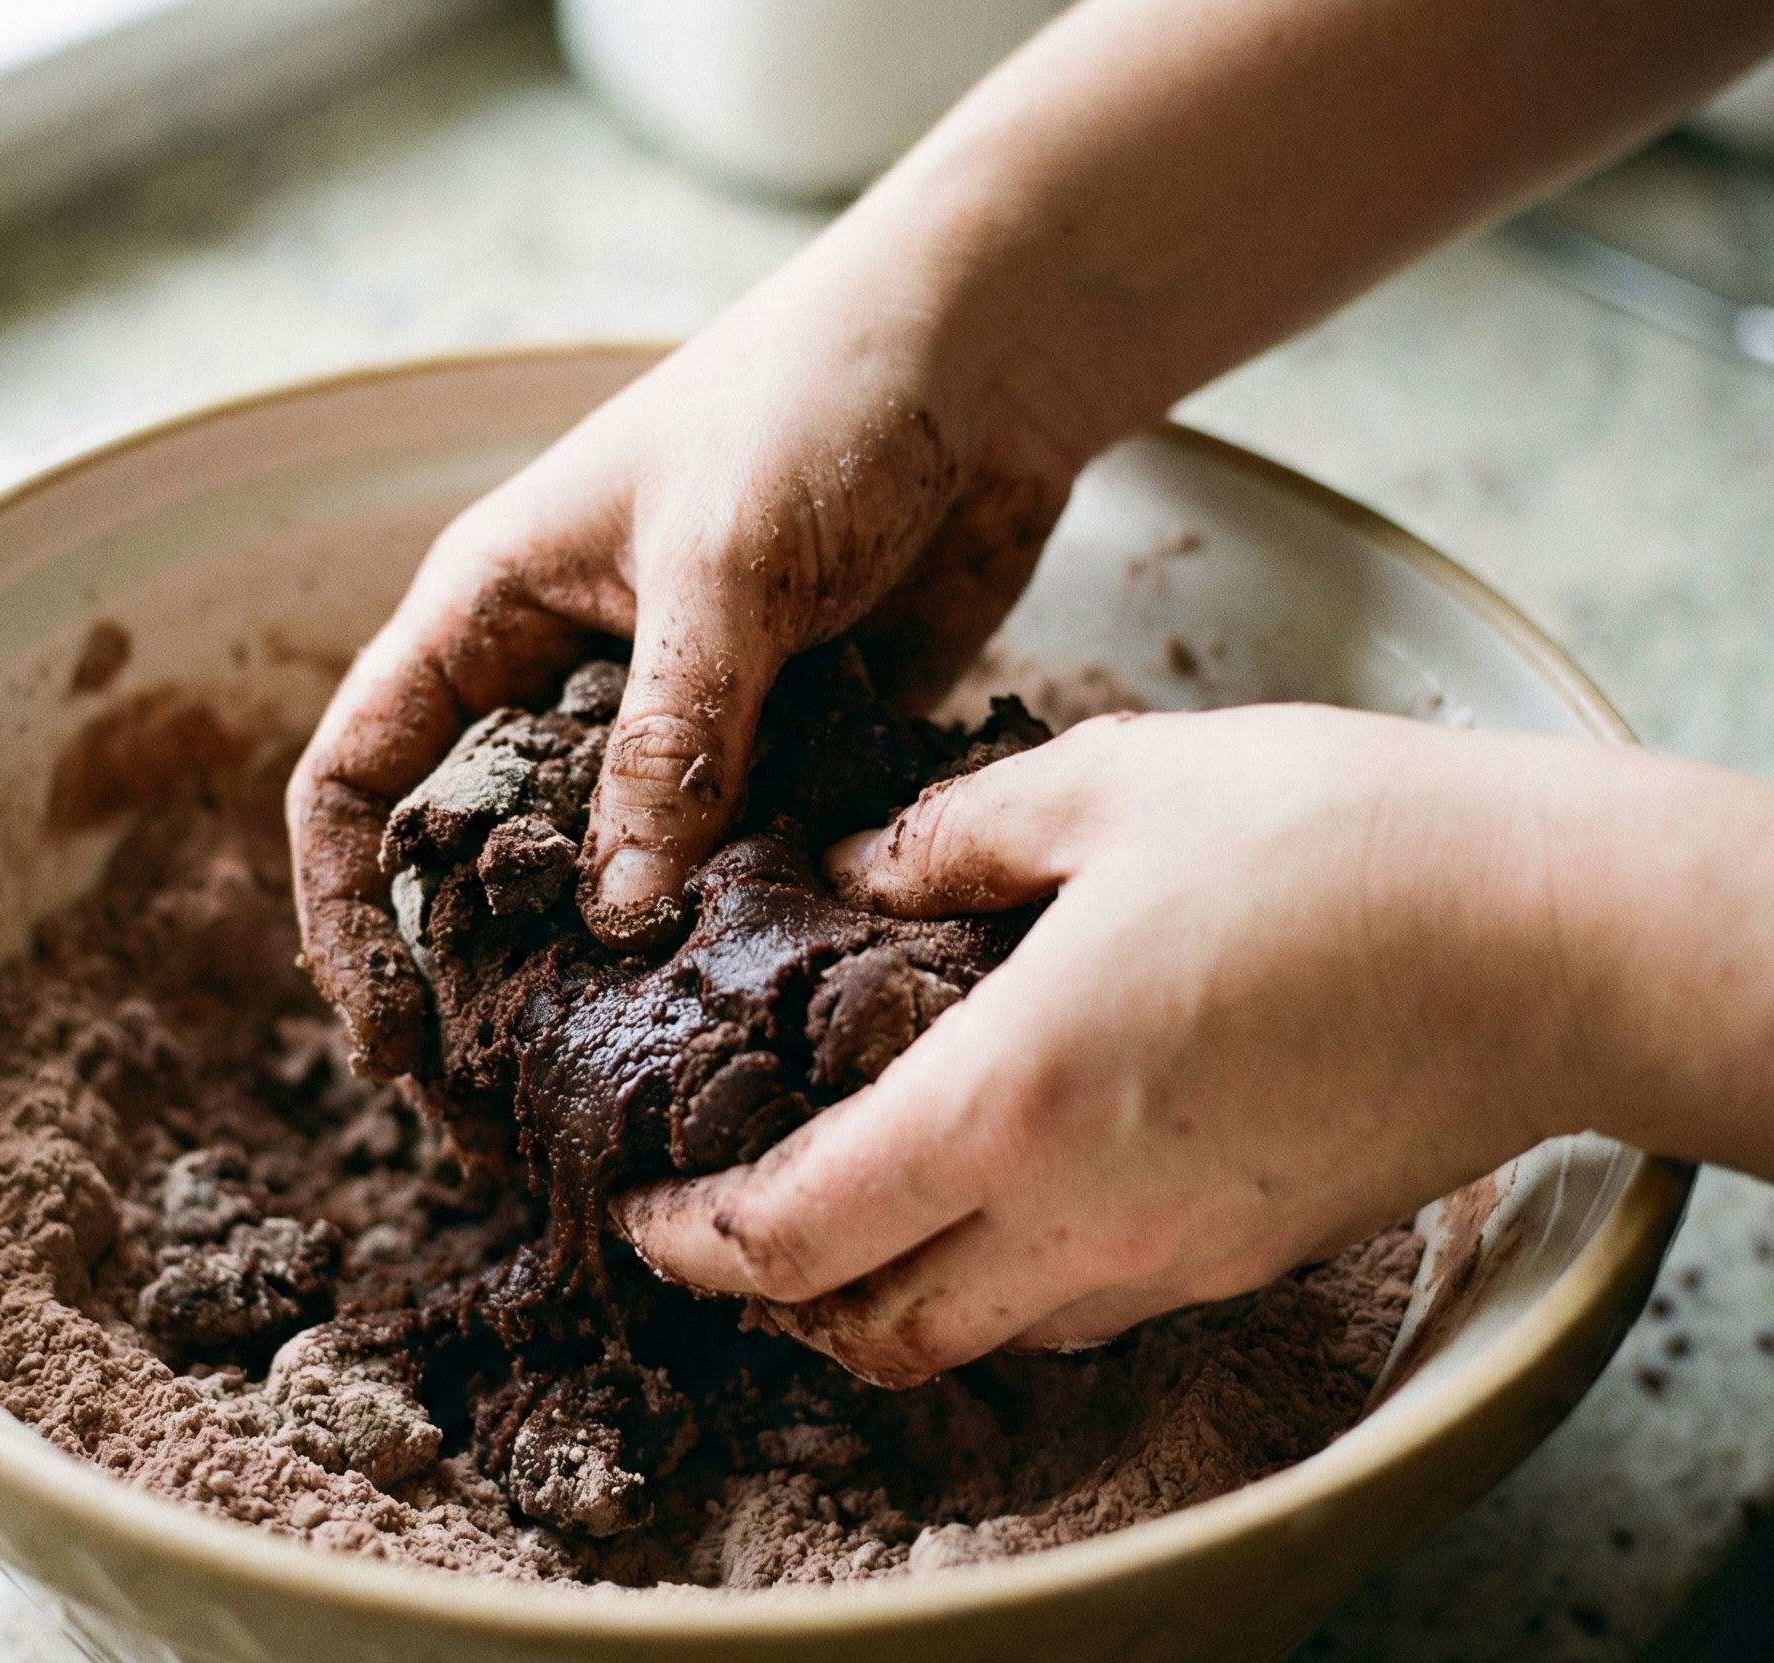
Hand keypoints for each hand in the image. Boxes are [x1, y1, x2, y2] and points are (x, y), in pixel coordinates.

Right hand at [285, 223, 1077, 1076]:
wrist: (991, 353)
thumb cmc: (815, 402)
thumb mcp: (723, 566)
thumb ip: (670, 739)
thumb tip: (618, 921)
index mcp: (490, 618)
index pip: (359, 781)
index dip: (348, 912)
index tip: (394, 1037)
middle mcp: (568, 684)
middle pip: (491, 863)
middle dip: (495, 982)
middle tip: (526, 1114)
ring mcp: (681, 728)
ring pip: (625, 883)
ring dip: (636, 975)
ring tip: (661, 1086)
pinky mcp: (788, 754)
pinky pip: (748, 869)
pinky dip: (756, 932)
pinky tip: (780, 1006)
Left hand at [614, 706, 1674, 1386]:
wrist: (1549, 936)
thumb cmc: (1332, 842)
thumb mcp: (1107, 788)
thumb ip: (951, 835)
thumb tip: (856, 864)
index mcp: (1006, 1103)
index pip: (796, 1235)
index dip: (696, 1242)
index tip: (644, 1214)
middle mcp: (1076, 1216)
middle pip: (876, 1328)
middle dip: (779, 1299)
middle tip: (729, 1226)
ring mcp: (1169, 1255)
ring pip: (982, 1333)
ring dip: (892, 1296)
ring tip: (855, 1205)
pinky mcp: (1244, 1256)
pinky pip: (1086, 1305)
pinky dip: (1007, 1278)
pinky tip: (1009, 1181)